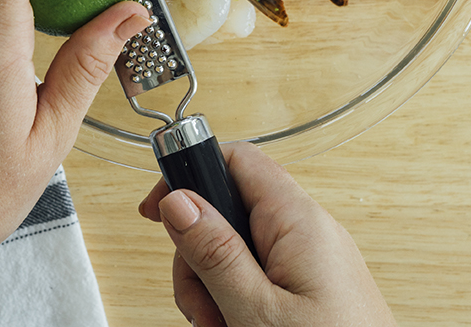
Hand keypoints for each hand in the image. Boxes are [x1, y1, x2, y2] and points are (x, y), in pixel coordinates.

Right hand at [139, 141, 396, 326]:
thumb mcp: (256, 311)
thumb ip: (215, 251)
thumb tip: (178, 199)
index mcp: (298, 220)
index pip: (236, 159)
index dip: (190, 173)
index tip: (156, 209)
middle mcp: (309, 231)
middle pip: (229, 210)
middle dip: (199, 255)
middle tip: (199, 304)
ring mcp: (313, 261)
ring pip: (239, 250)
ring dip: (215, 287)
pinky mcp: (314, 288)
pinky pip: (261, 276)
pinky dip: (238, 301)